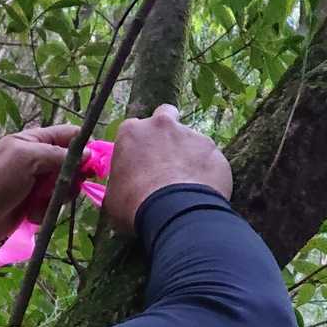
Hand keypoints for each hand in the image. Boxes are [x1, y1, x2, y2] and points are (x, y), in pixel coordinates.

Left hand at [0, 123, 76, 257]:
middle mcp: (36, 160)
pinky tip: (31, 215)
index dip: (86, 148)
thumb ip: (58, 154)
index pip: (70, 136)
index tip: (94, 164)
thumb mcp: (27, 158)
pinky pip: (52, 207)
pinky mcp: (32, 206)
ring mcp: (34, 184)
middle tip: (63, 188)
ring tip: (39, 203)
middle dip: (72, 178)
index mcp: (33, 141)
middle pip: (72, 165)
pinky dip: (45, 212)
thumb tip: (88, 155)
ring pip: (64, 188)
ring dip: (57, 198)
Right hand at [104, 105, 230, 234]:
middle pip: (166, 114)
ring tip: (186, 185)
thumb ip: (118, 182)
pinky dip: (206, 172)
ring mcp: (191, 134)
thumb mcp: (112, 197)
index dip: (137, 145)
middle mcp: (162, 125)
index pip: (134, 128)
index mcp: (132, 131)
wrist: (173, 212)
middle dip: (166, 130)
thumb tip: (121, 189)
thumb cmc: (134, 205)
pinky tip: (201, 191)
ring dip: (188, 155)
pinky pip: (209, 159)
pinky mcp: (213, 150)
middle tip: (166, 155)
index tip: (139, 161)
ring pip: (191, 139)